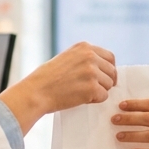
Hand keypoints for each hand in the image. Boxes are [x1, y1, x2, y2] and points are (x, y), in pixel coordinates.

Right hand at [0, 43, 116, 133]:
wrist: (36, 92)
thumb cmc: (47, 78)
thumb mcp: (67, 58)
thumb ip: (84, 58)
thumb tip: (103, 67)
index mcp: (84, 47)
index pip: (110, 57)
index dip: (109, 69)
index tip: (105, 77)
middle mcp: (90, 56)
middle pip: (112, 71)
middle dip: (106, 82)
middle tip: (94, 89)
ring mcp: (91, 72)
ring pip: (109, 84)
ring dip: (99, 91)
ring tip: (82, 92)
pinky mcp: (92, 88)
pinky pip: (104, 96)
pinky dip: (95, 100)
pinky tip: (81, 98)